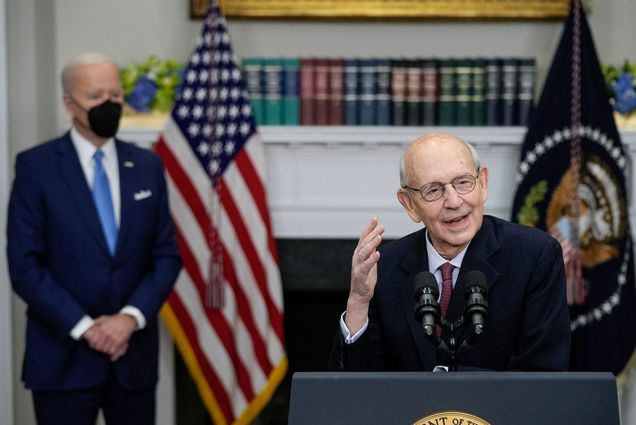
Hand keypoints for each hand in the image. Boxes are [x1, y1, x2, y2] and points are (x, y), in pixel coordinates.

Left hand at [84, 314, 136, 360]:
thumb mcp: (104, 318)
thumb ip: (95, 322)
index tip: (94, 345)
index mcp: (102, 328)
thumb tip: (88, 327)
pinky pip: (113, 351)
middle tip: (100, 347)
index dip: (93, 345)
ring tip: (106, 348)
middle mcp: (107, 333)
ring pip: (106, 350)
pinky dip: (111, 353)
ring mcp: (114, 338)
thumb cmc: (115, 319)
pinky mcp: (120, 341)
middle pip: (99, 347)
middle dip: (99, 348)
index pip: (94, 341)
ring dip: (105, 350)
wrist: (127, 319)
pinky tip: (111, 351)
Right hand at [345, 217, 383, 333]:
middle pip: (364, 242)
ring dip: (371, 244)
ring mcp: (357, 265)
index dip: (369, 227)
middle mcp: (357, 257)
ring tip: (379, 237)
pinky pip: (365, 266)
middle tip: (381, 227)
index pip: (364, 237)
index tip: (375, 219)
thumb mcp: (370, 260)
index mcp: (359, 252)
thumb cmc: (365, 276)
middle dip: (372, 233)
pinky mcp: (360, 274)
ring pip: (363, 252)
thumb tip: (376, 237)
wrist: (360, 293)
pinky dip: (371, 259)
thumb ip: (372, 249)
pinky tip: (377, 254)